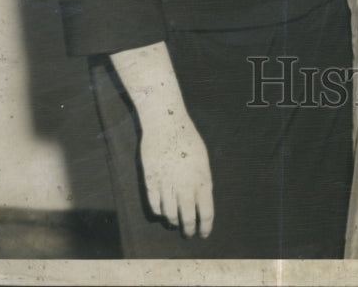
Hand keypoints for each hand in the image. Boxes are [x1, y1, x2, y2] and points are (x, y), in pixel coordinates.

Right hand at [139, 113, 213, 237]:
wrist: (165, 123)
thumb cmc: (186, 138)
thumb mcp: (202, 159)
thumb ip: (203, 180)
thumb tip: (201, 202)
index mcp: (202, 179)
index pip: (206, 213)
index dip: (205, 227)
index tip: (203, 234)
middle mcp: (185, 185)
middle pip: (187, 218)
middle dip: (188, 230)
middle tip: (188, 234)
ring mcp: (167, 184)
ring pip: (170, 214)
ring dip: (173, 221)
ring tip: (175, 222)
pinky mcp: (151, 181)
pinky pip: (155, 205)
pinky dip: (159, 212)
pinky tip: (163, 211)